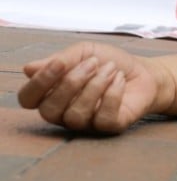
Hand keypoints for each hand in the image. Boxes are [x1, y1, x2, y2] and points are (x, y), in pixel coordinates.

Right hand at [19, 42, 162, 133]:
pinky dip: (113, 94)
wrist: (144, 71)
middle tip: (94, 62)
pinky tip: (120, 80)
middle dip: (72, 82)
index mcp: (51, 94)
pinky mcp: (108, 128)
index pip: (28, 99)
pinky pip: (102, 118)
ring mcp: (85, 124)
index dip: (39, 83)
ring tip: (111, 69)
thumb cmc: (109, 62)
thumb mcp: (85, 52)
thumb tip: (29, 68)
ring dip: (96, 86)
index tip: (59, 63)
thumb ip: (60, 59)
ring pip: (76, 115)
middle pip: (49, 110)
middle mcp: (63, 113)